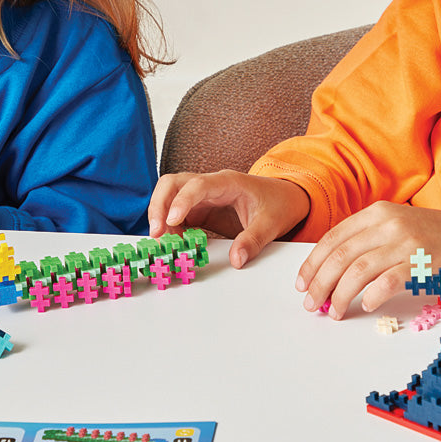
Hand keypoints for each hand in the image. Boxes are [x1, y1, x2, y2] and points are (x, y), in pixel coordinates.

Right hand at [149, 170, 309, 268]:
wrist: (285, 198)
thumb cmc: (278, 203)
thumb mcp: (271, 223)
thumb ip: (253, 240)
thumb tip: (236, 259)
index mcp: (227, 182)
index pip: (197, 185)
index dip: (182, 201)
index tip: (172, 221)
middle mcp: (210, 185)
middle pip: (172, 184)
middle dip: (158, 205)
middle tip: (156, 233)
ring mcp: (202, 197)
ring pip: (169, 196)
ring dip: (160, 217)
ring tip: (163, 242)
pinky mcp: (199, 210)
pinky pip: (177, 214)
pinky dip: (169, 228)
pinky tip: (173, 243)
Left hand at [296, 202, 440, 318]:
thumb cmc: (436, 236)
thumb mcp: (398, 226)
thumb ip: (368, 241)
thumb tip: (331, 272)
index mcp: (377, 212)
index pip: (333, 238)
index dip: (312, 263)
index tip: (301, 283)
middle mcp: (388, 223)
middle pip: (340, 256)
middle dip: (319, 283)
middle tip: (311, 304)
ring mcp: (407, 242)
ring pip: (358, 271)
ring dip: (339, 296)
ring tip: (334, 313)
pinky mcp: (424, 262)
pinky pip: (388, 282)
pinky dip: (371, 296)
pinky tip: (365, 306)